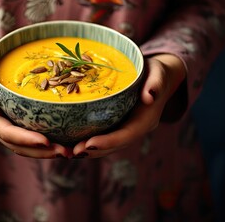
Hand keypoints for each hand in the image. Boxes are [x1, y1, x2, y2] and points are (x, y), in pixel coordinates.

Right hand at [0, 45, 70, 158]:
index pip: (6, 132)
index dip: (25, 139)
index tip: (45, 141)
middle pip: (17, 146)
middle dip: (41, 151)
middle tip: (65, 153)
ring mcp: (4, 127)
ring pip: (24, 146)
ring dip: (45, 152)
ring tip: (68, 152)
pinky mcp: (13, 123)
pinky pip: (28, 138)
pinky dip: (44, 144)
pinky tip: (61, 142)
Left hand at [71, 54, 186, 157]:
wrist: (156, 77)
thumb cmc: (155, 73)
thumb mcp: (157, 73)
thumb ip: (156, 83)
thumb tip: (149, 96)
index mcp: (146, 120)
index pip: (127, 135)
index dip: (109, 142)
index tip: (89, 145)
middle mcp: (135, 129)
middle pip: (114, 145)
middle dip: (93, 151)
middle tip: (71, 152)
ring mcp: (125, 129)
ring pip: (106, 145)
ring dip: (86, 151)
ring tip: (66, 152)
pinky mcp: (115, 125)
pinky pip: (101, 136)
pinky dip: (85, 142)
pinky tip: (68, 143)